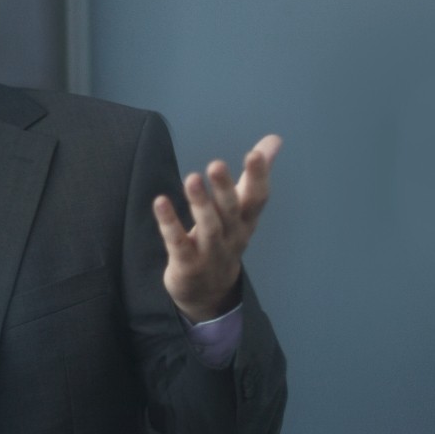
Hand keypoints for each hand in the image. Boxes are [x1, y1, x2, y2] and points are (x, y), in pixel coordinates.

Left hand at [154, 134, 281, 321]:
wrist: (209, 292)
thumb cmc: (226, 240)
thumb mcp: (242, 210)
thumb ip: (254, 174)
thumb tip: (274, 140)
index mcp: (246, 221)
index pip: (257, 199)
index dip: (258, 177)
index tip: (255, 154)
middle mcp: (232, 237)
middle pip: (231, 212)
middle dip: (225, 188)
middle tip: (216, 164)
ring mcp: (210, 253)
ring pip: (208, 228)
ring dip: (200, 204)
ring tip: (192, 179)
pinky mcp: (187, 264)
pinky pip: (177, 243)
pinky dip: (169, 223)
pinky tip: (160, 202)